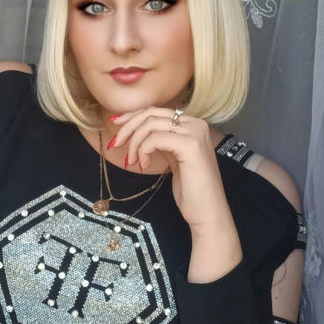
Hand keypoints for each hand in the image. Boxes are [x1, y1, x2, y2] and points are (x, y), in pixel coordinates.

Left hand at [108, 107, 240, 240]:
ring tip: (131, 161)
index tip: (115, 125)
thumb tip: (136, 129)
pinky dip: (143, 150)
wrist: (208, 212)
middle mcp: (196, 124)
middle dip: (128, 127)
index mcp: (193, 124)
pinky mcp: (190, 146)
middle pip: (152, 114)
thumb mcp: (174, 158)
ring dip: (135, 143)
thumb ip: (162, 141)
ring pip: (150, 125)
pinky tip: (143, 165)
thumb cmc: (191, 189)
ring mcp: (195, 133)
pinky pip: (155, 139)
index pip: (157, 111)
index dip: (133, 116)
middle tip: (116, 144)